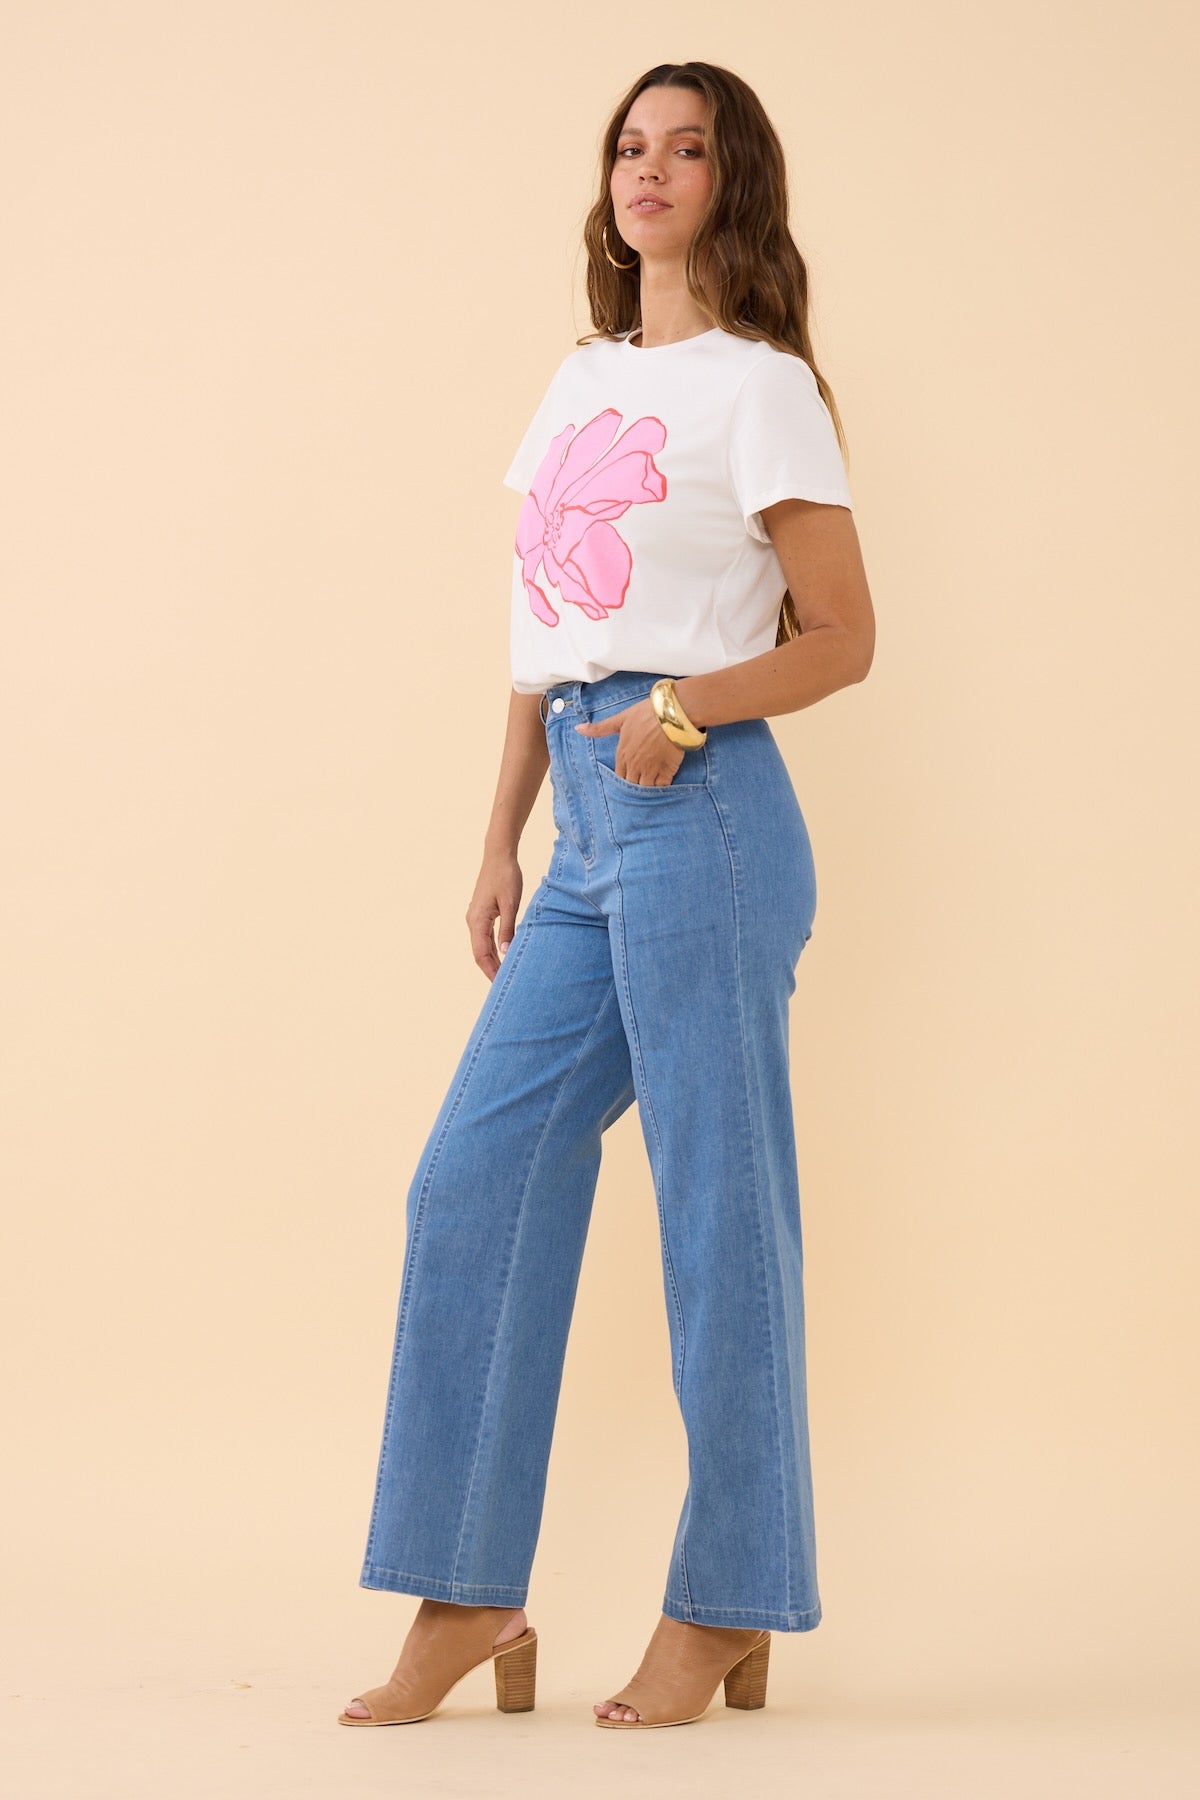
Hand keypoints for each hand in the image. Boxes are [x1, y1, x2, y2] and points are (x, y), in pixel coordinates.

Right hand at [466, 848, 522, 980]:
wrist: (498, 856)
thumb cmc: (506, 877)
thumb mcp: (511, 904)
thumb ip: (508, 928)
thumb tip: (505, 952)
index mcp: (477, 920)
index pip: (481, 954)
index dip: (490, 971)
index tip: (501, 984)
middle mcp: (472, 921)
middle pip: (480, 954)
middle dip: (491, 970)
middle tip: (505, 985)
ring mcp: (475, 917)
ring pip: (481, 947)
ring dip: (492, 961)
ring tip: (505, 975)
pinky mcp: (481, 913)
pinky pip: (484, 938)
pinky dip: (492, 950)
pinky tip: (502, 956)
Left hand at [574, 697, 683, 785]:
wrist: (671, 714)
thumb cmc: (646, 714)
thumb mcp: (621, 719)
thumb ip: (600, 728)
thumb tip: (578, 729)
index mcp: (622, 755)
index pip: (619, 775)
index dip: (624, 777)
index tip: (629, 775)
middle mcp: (634, 765)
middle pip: (631, 784)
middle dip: (634, 785)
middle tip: (640, 784)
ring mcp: (650, 770)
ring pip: (644, 789)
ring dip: (646, 789)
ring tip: (651, 786)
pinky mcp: (666, 772)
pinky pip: (661, 787)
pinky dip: (661, 788)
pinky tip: (663, 784)